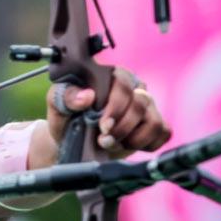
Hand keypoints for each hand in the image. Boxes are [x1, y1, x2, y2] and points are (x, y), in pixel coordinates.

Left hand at [46, 68, 171, 157]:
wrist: (71, 140)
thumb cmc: (66, 117)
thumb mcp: (57, 104)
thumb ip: (67, 96)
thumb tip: (87, 96)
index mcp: (111, 76)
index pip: (123, 84)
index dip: (115, 107)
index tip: (103, 125)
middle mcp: (133, 88)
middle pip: (141, 104)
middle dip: (122, 127)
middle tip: (104, 139)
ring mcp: (147, 106)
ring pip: (153, 122)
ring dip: (133, 138)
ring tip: (111, 144)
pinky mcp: (155, 124)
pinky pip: (163, 133)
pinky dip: (145, 144)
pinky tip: (126, 144)